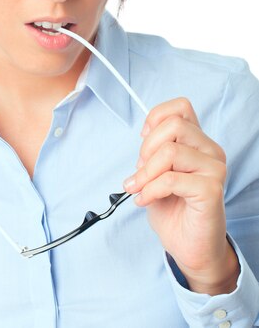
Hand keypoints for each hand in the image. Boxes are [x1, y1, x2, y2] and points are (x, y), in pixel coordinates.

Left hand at [123, 97, 239, 293]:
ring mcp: (214, 169)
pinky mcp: (211, 190)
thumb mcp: (155, 172)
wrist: (189, 248)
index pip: (180, 107)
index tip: (144, 141)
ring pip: (170, 151)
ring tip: (140, 188)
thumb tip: (144, 138)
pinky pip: (171, 179)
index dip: (156, 118)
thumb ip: (153, 151)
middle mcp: (210, 151)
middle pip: (173, 125)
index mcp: (197, 142)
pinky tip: (145, 200)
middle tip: (140, 172)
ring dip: (146, 172)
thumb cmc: (173, 210)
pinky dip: (151, 189)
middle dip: (147, 148)